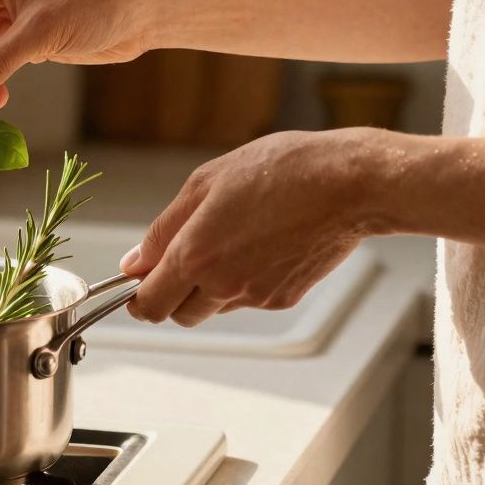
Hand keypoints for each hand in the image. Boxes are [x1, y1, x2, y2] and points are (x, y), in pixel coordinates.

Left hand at [119, 128, 387, 325]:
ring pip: (213, 308)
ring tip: (229, 241)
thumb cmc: (281, 170)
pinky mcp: (283, 299)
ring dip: (206, 288)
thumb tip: (134, 263)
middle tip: (182, 257)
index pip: (149, 304)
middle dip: (171, 293)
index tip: (137, 282)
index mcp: (194, 256)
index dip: (137, 297)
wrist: (350, 184)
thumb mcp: (204, 184)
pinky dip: (242, 282)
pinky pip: (247, 300)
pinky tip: (259, 245)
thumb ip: (163, 229)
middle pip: (178, 314)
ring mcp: (255, 296)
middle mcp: (222, 285)